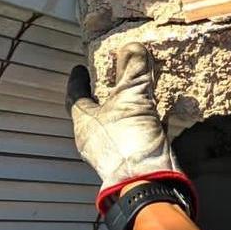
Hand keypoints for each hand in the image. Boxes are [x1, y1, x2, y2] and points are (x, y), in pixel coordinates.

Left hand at [67, 43, 191, 212]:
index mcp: (83, 123)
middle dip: (101, 95)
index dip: (77, 81)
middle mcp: (92, 139)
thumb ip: (133, 71)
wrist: (148, 183)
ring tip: (136, 92)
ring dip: (123, 109)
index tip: (79, 68)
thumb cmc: (127, 140)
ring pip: (114, 124)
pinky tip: (156, 113)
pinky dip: (141, 122)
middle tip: (110, 78)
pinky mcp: (132, 159)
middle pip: (92, 111)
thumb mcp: (131, 98)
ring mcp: (112, 152)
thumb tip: (132, 46)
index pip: (74, 96)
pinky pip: (133, 134)